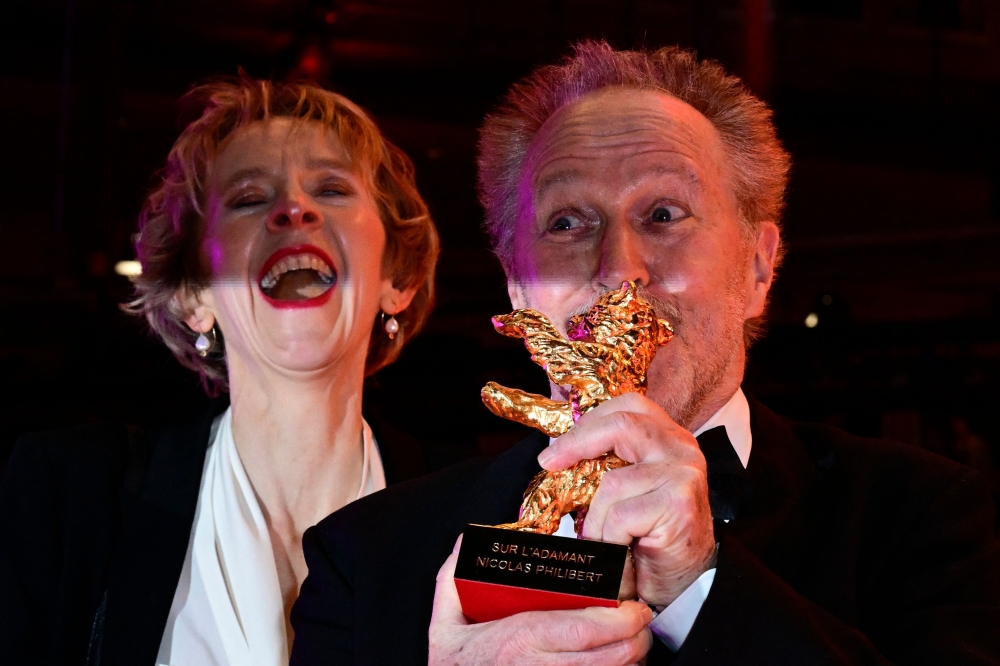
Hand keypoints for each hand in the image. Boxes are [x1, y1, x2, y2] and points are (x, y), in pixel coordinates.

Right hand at [428, 536, 652, 665]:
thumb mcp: (445, 621)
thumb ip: (454, 577)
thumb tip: (469, 541)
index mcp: (517, 640)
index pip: (581, 629)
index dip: (618, 621)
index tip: (634, 608)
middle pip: (608, 657)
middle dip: (636, 639)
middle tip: (643, 622)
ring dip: (630, 661)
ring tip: (634, 642)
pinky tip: (616, 664)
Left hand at [538, 392, 716, 607]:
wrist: (687, 583)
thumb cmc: (652, 537)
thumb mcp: (629, 490)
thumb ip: (609, 464)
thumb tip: (556, 454)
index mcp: (668, 437)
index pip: (628, 407)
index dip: (588, 422)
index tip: (555, 449)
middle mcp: (681, 448)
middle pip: (620, 426)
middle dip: (577, 444)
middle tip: (549, 464)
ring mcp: (683, 473)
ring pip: (612, 483)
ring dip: (597, 522)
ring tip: (605, 544)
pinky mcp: (678, 503)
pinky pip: (620, 516)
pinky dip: (610, 540)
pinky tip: (622, 554)